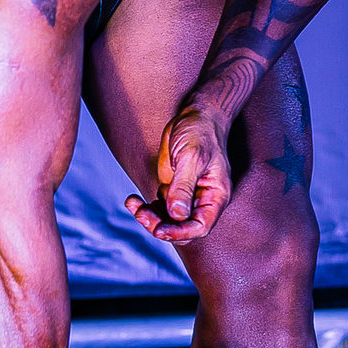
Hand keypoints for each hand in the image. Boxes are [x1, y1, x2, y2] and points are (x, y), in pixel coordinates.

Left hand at [124, 103, 231, 243]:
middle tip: (141, 213)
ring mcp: (186, 195)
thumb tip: (178, 214)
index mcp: (215, 196)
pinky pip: (159, 207)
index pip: (200, 226)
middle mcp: (202, 199)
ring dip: (149, 217)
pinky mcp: (173, 188)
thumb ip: (184, 186)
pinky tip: (132, 200)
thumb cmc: (201, 132)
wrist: (196, 114)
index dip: (180, 232)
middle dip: (160, 225)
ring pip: (168, 220)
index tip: (160, 230)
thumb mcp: (192, 157)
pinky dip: (145, 207)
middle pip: (181, 227)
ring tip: (133, 204)